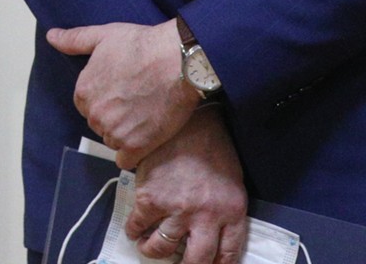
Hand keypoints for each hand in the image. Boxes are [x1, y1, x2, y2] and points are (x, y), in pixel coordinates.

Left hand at [46, 20, 197, 168]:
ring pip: (112, 140)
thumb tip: (51, 37)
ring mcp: (115, 132)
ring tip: (145, 115)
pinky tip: (145, 140)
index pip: (86, 105)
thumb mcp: (103, 36)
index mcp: (84, 91)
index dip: (104, 98)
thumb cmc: (142, 45)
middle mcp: (95, 115)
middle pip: (99, 123)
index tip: (121, 91)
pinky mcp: (136, 146)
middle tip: (136, 101)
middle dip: (114, 115)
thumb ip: (74, 40)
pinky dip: (133, 153)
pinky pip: (125, 160)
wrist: (177, 62)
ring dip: (125, 134)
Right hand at [127, 110, 248, 263]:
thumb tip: (211, 232)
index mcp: (231, 212)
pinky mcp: (151, 198)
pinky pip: (137, 226)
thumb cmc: (212, 144)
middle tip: (177, 263)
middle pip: (196, 261)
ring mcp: (177, 209)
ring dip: (153, 251)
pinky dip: (133, 231)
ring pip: (162, 248)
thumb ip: (224, 210)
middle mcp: (206, 216)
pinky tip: (135, 229)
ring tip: (149, 246)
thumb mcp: (232, 181)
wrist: (190, 116)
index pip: (228, 254)